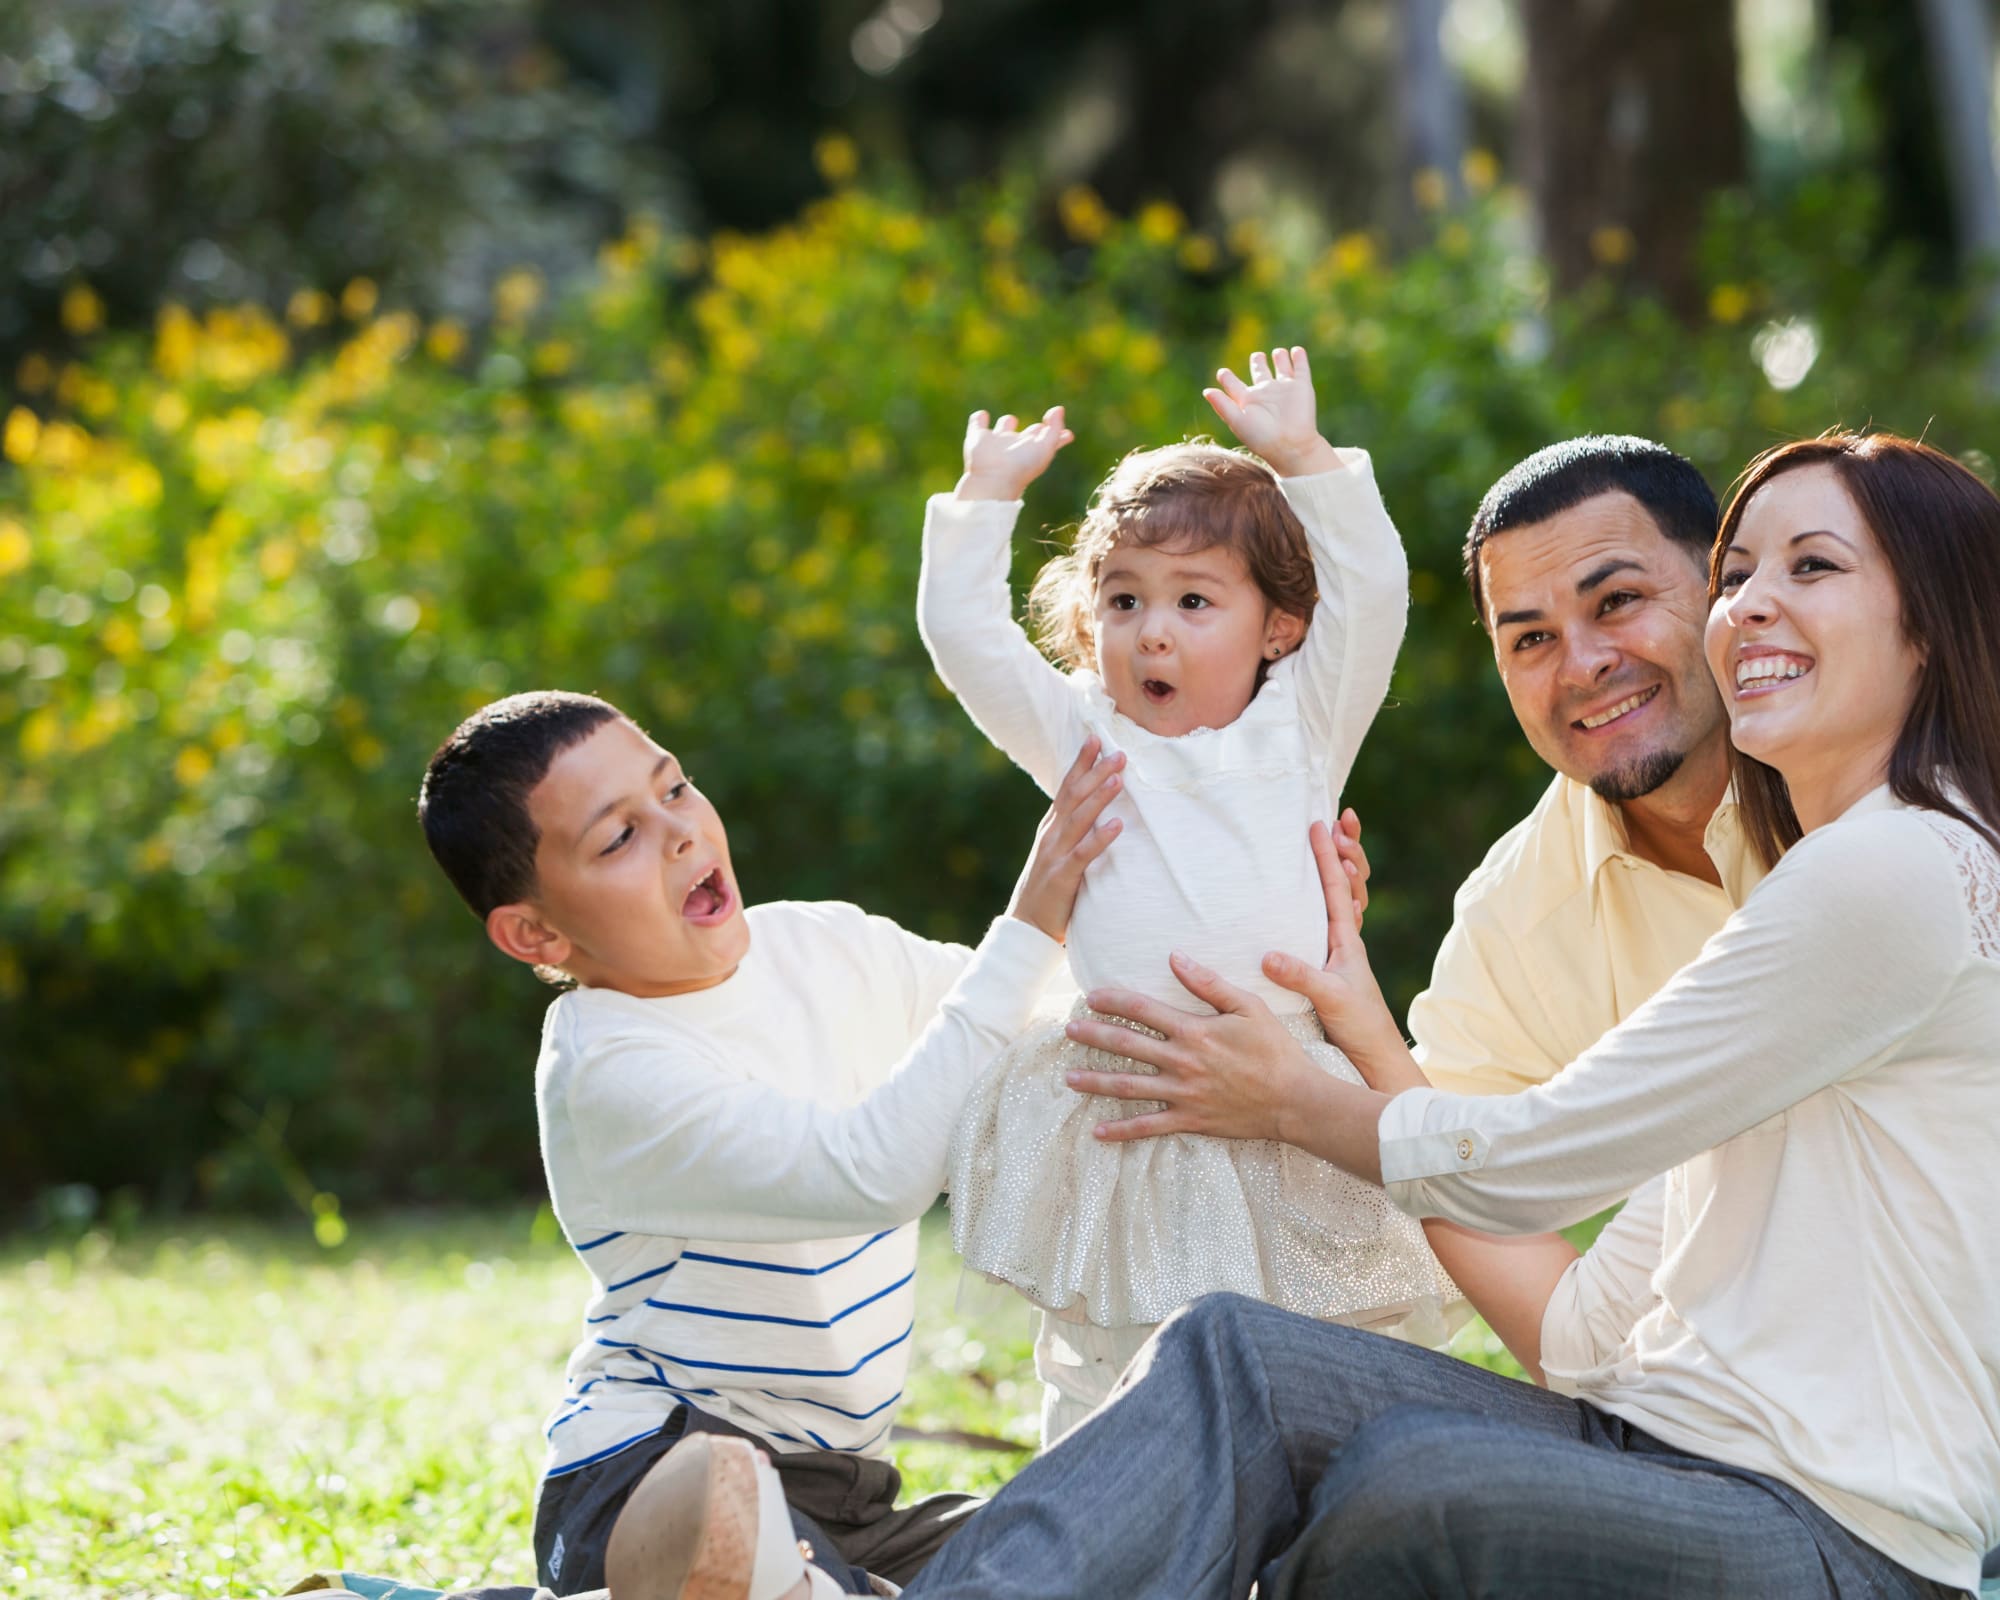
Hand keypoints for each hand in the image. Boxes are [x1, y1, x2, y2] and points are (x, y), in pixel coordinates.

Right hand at [955, 405, 1073, 500]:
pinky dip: (979, 419)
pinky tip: (982, 417)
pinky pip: (978, 424)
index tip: (1068, 434)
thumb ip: (1055, 428)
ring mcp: (996, 442)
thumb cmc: (1023, 465)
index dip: (1058, 435)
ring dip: (1006, 422)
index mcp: (1034, 449)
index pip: (1048, 439)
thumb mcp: (1046, 447)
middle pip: (1028, 434)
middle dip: (1035, 430)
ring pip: (1004, 427)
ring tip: (1009, 421)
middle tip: (1042, 427)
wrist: (993, 477)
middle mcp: (1016, 445)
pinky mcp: (978, 437)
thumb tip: (1059, 409)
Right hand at [1006, 737, 1123, 941]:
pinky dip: (1101, 837)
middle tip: (1118, 751)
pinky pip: (1084, 853)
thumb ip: (1072, 831)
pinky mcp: (1063, 876)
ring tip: (1118, 777)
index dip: (1081, 762)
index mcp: (1051, 827)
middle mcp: (1051, 835)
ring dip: (1099, 796)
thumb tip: (1094, 809)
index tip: (1095, 737)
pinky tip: (1117, 824)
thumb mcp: (1057, 853)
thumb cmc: (1048, 889)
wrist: (1026, 927)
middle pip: (1074, 796)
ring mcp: (1055, 854)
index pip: (1067, 787)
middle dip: (1095, 771)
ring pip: (1079, 819)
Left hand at [1060, 956, 1322, 1143]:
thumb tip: (1175, 957)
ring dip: (1096, 1082)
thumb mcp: (1248, 1006)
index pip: (1142, 1010)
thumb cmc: (1275, 1050)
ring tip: (1069, 1078)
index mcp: (1194, 1031)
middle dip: (1093, 1036)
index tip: (1091, 996)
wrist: (1295, 1100)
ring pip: (1128, 1087)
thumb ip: (1208, 983)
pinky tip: (1098, 1131)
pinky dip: (1122, 1131)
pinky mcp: (1189, 1120)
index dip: (1113, 1001)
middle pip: (1126, 1046)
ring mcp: (1183, 1094)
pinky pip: (1148, 1127)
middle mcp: (1181, 1062)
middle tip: (1067, 1031)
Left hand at [1202, 347, 1340, 478]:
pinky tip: (1297, 350)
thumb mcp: (1237, 420)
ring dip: (1280, 359)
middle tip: (1257, 356)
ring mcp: (1284, 389)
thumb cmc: (1261, 436)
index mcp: (1248, 401)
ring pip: (1282, 368)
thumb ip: (1222, 405)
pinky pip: (1301, 369)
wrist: (1290, 445)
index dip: (1227, 378)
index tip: (1222, 373)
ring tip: (1278, 352)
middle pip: (1261, 373)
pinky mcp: (1301, 387)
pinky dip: (1299, 359)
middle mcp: (1265, 394)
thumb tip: (1206, 391)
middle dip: (1258, 363)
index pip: (1235, 386)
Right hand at [1257, 820, 1417, 1089]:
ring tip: (1335, 844)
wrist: (1376, 1060)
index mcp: (1347, 941)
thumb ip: (1301, 976)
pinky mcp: (1332, 969)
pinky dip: (1331, 899)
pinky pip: (1332, 922)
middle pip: (1350, 884)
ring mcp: (1341, 955)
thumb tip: (1267, 954)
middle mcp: (1347, 941)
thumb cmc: (1360, 1029)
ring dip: (1343, 870)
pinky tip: (1317, 898)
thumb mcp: (1330, 999)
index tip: (1320, 824)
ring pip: (1345, 901)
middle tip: (1339, 821)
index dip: (1328, 855)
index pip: (1338, 888)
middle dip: (1345, 850)